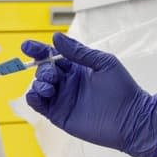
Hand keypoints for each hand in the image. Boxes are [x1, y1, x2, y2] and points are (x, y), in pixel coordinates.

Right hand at [24, 33, 156, 156]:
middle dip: (42, 69)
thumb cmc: (122, 89)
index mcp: (77, 68)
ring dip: (38, 83)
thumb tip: (56, 37)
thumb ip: (78, 52)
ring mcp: (62, 99)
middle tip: (52, 75)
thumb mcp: (103, 63)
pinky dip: (32, 98)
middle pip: (44, 71)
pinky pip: (39, 105)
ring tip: (49, 87)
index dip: (38, 50)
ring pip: (38, 87)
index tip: (26, 46)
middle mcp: (67, 82)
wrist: (130, 119)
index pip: (53, 56)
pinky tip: (36, 95)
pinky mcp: (58, 115)